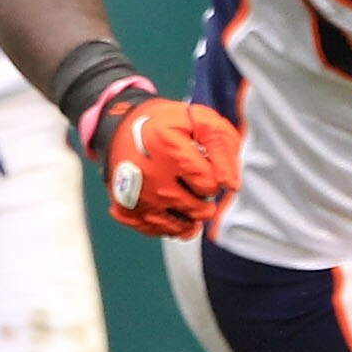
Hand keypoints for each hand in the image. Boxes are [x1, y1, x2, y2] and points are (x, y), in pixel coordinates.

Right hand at [89, 87, 241, 237]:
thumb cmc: (166, 125)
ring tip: (186, 195)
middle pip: (197, 209)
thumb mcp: (199, 120)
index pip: (210, 184)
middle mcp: (150, 176)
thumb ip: (223, 147)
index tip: (206, 166)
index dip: (216, 177)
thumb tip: (231, 186)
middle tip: (194, 180)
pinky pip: (157, 231)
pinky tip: (170, 208)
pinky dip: (168, 225)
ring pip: (179, 226)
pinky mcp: (123, 210)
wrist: (120, 128)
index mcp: (168, 149)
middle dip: (204, 197)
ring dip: (190, 215)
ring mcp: (134, 196)